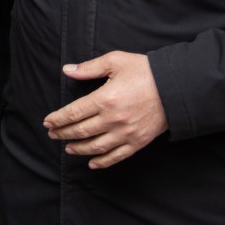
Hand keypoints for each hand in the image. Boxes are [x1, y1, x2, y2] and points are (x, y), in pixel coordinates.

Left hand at [44, 51, 167, 168]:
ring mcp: (126, 133)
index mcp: (105, 99)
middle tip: (52, 134)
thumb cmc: (146, 71)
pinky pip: (116, 156)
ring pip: (95, 147)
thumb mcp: (115, 61)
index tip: (47, 122)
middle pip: (80, 131)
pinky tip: (92, 163)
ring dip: (78, 149)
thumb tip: (67, 70)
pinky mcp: (137, 142)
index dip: (57, 119)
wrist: (177, 86)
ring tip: (67, 148)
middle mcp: (113, 119)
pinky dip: (102, 162)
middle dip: (63, 134)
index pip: (73, 113)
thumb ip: (89, 68)